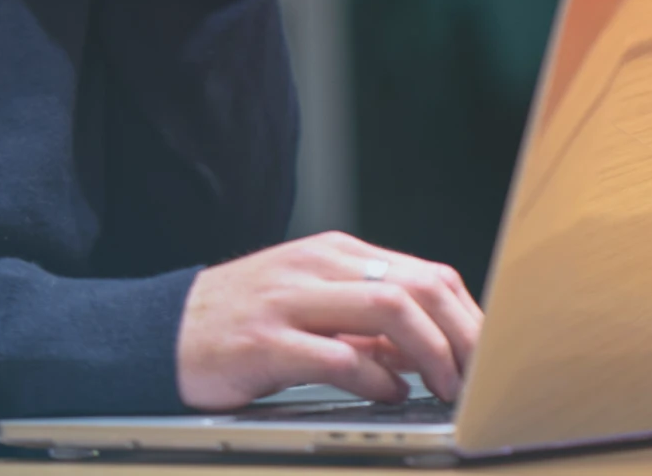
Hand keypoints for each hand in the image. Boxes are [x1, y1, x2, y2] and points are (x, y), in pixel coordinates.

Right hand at [176, 231, 483, 409]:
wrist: (165, 332)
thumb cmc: (246, 322)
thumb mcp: (313, 308)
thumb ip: (366, 325)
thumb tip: (425, 354)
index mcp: (337, 255)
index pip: (425, 274)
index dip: (467, 319)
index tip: (486, 358)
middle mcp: (320, 266)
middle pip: (417, 287)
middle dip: (461, 336)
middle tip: (477, 379)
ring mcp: (292, 299)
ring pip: (388, 308)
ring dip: (430, 353)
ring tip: (443, 389)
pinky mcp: (267, 342)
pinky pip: (338, 356)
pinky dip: (376, 378)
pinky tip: (388, 395)